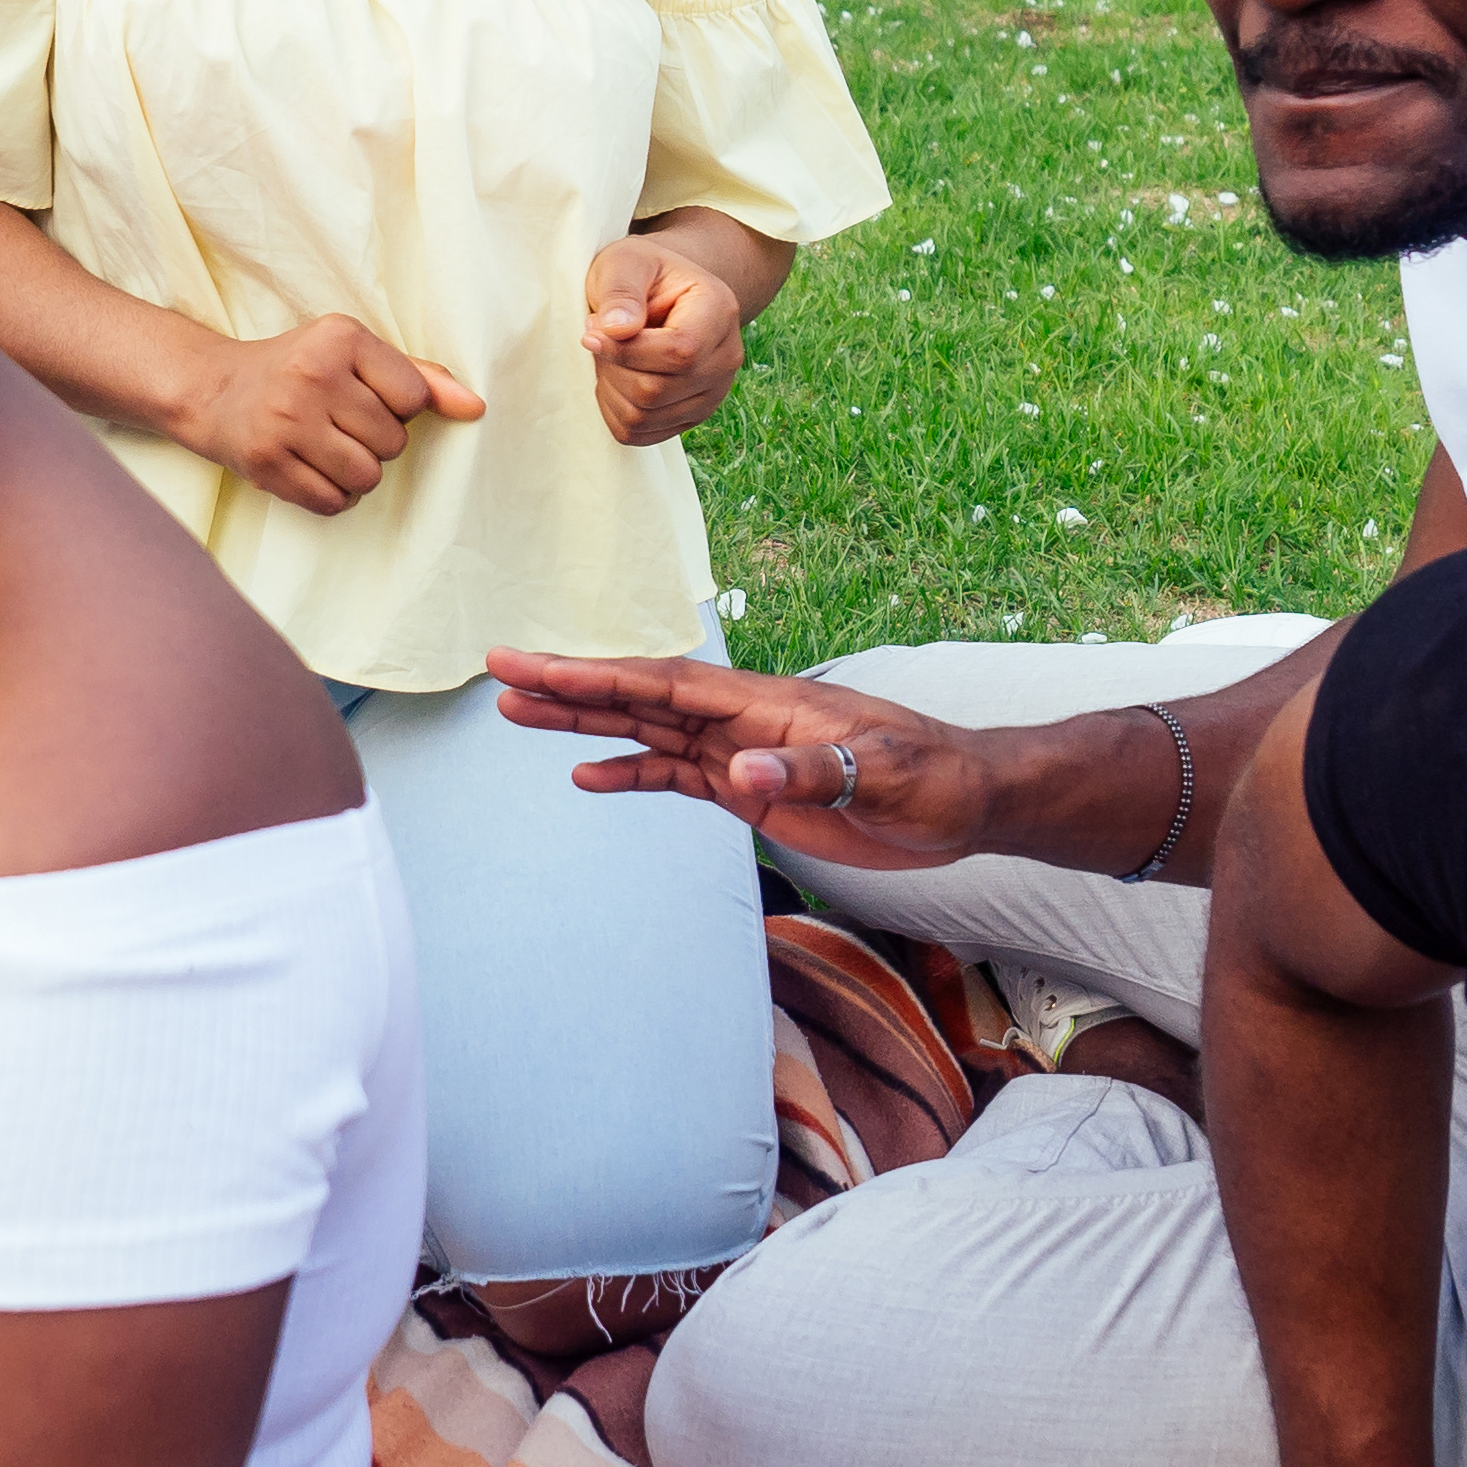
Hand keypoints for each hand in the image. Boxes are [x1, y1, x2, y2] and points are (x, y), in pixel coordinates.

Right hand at [172, 314, 483, 516]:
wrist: (214, 390)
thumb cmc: (299, 370)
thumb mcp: (354, 354)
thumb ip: (419, 377)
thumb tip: (476, 407)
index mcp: (341, 338)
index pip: (414, 398)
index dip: (398, 408)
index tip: (364, 397)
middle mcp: (312, 375)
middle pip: (393, 443)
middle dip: (375, 442)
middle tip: (339, 424)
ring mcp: (286, 421)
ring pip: (367, 478)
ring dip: (356, 474)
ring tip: (327, 449)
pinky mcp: (266, 463)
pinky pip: (333, 502)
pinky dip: (331, 495)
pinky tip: (309, 469)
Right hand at [483, 647, 996, 874]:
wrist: (967, 802)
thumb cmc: (934, 778)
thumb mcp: (881, 774)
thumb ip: (809, 770)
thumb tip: (740, 774)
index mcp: (765, 703)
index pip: (663, 683)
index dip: (595, 674)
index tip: (533, 663)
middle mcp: (742, 720)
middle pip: (638, 697)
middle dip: (568, 685)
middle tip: (499, 673)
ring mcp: (742, 754)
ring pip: (646, 731)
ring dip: (584, 724)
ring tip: (517, 715)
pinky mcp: (751, 792)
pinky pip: (675, 777)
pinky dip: (629, 775)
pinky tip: (585, 777)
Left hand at [582, 234, 747, 444]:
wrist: (661, 293)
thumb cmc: (641, 273)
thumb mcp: (626, 263)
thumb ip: (622, 292)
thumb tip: (617, 329)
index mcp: (719, 311)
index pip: (680, 352)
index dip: (626, 351)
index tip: (590, 332)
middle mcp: (726, 358)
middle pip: (657, 390)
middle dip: (612, 367)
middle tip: (599, 338)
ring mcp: (712, 393)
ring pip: (644, 416)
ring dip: (610, 388)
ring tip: (609, 356)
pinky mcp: (690, 417)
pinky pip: (639, 434)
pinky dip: (614, 410)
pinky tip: (616, 378)